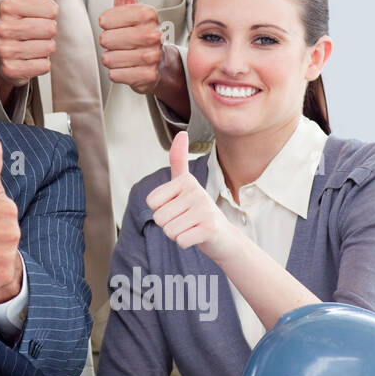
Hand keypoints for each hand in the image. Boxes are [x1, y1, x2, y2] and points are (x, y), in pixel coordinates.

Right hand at [0, 0, 57, 101]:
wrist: (2, 53)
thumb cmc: (18, 20)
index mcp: (7, 5)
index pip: (52, 8)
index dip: (51, 13)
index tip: (37, 14)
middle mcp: (2, 27)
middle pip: (51, 29)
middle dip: (49, 31)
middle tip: (35, 31)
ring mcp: (4, 49)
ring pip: (48, 48)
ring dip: (46, 48)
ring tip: (32, 44)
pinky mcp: (10, 70)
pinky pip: (43, 66)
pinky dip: (42, 64)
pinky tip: (30, 58)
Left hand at [98, 0, 167, 94]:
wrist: (158, 61)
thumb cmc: (137, 29)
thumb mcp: (128, 1)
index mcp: (147, 12)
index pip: (105, 20)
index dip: (106, 24)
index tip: (118, 24)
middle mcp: (153, 34)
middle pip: (106, 40)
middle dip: (108, 42)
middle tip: (122, 41)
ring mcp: (152, 56)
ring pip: (109, 58)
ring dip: (112, 57)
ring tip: (125, 53)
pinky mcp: (148, 77)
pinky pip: (115, 74)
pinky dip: (117, 73)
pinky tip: (129, 67)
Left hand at [144, 132, 239, 262]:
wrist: (223, 237)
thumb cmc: (198, 211)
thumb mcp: (185, 184)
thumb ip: (178, 161)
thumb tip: (182, 133)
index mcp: (186, 180)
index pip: (151, 202)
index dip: (161, 210)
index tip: (179, 208)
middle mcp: (197, 191)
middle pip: (159, 218)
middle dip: (169, 224)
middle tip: (187, 220)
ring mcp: (205, 209)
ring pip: (168, 230)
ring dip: (177, 234)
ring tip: (192, 227)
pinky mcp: (210, 228)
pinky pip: (180, 241)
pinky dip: (185, 243)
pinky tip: (198, 236)